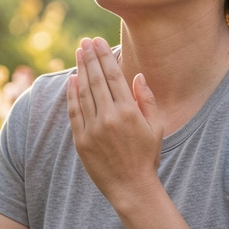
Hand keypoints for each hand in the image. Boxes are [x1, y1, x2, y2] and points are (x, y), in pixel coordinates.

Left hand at [66, 37, 162, 205]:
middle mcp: (109, 118)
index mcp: (129, 112)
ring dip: (80, 70)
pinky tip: (72, 79)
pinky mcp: (82, 141)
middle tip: (85, 41)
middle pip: (96, 80)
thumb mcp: (156, 126)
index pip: (113, 76)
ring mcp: (93, 129)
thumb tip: (137, 75)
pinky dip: (72, 94)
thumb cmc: (147, 156)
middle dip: (90, 57)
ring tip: (78, 53)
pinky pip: (74, 112)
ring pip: (84, 92)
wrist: (132, 187)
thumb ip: (146, 99)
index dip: (104, 56)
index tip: (98, 42)